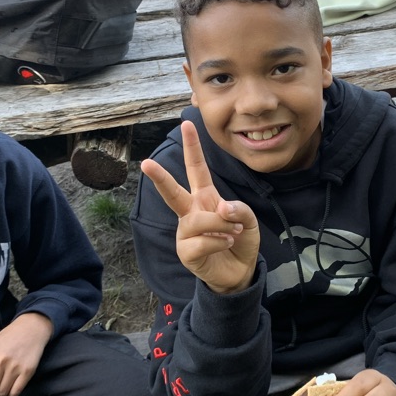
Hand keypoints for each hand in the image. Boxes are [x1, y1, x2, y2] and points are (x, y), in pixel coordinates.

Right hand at [140, 120, 259, 294]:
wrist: (239, 271)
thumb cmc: (240, 240)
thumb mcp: (249, 220)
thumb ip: (239, 209)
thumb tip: (221, 207)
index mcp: (205, 197)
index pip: (197, 168)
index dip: (193, 146)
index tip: (187, 124)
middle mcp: (191, 211)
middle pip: (173, 192)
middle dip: (160, 177)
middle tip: (146, 163)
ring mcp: (186, 232)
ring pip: (199, 221)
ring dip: (222, 225)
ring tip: (234, 232)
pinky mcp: (186, 251)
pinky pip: (202, 242)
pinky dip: (220, 242)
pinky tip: (226, 245)